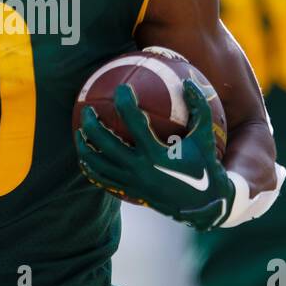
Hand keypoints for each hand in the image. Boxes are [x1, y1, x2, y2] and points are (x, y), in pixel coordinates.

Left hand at [76, 79, 279, 231]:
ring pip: (99, 164)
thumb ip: (199, 108)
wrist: (204, 205)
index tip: (122, 88)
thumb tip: (189, 81)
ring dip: (85, 147)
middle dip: (93, 125)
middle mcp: (141, 169)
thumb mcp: (205, 137)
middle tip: (88, 109)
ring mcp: (133, 182)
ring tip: (79, 132)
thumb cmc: (205, 167)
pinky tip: (86, 156)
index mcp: (157, 154)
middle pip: (106, 144)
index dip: (125, 102)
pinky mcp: (130, 191)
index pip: (134, 123)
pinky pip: (103, 179)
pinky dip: (91, 167)